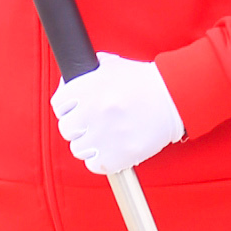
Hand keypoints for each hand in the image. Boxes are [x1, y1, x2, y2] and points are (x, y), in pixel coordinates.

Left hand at [51, 54, 184, 175]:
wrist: (171, 98)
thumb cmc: (142, 82)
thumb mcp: (111, 65)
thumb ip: (87, 73)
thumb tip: (67, 84)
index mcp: (89, 87)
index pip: (58, 105)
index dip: (66, 107)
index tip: (74, 109)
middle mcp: (93, 112)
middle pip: (66, 128)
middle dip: (77, 125)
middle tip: (90, 122)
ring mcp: (103, 136)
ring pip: (78, 149)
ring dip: (88, 143)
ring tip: (103, 134)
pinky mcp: (115, 157)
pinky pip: (93, 165)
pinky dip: (99, 159)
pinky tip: (110, 146)